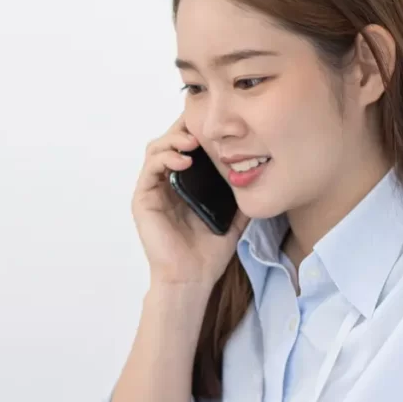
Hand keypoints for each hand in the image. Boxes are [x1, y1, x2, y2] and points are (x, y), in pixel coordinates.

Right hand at [133, 115, 247, 286]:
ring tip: (193, 142)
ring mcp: (152, 190)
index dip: (198, 129)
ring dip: (173, 139)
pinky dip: (165, 158)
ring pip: (156, 148)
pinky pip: (150, 168)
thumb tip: (259, 169)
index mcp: (185, 183)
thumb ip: (240, 192)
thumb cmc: (209, 252)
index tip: (218, 123)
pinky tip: (185, 160)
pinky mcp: (143, 199)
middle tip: (204, 126)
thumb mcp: (234, 214)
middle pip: (170, 140)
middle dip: (185, 128)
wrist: (192, 278)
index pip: (187, 145)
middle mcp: (166, 182)